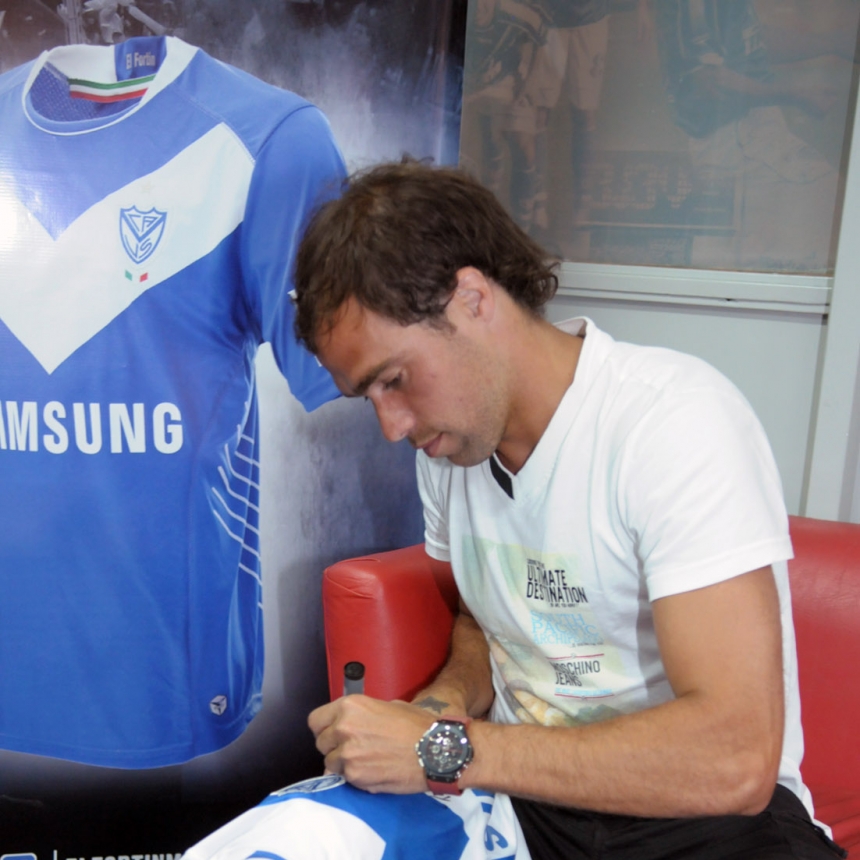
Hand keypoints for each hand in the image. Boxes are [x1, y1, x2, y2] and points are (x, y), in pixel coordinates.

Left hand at [308, 695, 436, 793]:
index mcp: (350, 706)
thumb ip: (362, 716)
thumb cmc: (416, 725)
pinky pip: (343, 778)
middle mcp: (343, 727)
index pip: (316, 720)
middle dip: (334, 746)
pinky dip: (354, 777)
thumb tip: (351, 726)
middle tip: (352, 748)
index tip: (333, 733)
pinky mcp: (354, 776)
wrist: (434, 750)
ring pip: (330, 763)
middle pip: (321, 742)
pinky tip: (371, 771)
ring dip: (342, 764)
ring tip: (364, 761)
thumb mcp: (387, 706)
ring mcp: (347, 753)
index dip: (324, 728)